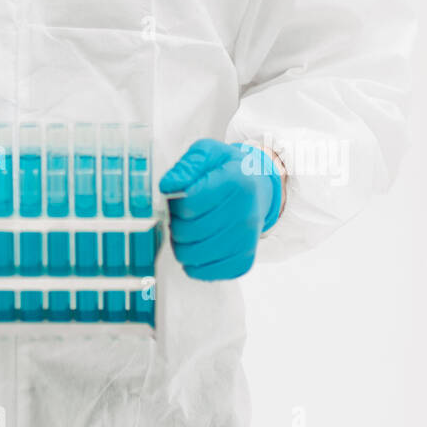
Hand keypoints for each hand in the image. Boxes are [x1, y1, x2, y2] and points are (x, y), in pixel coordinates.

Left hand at [158, 138, 282, 280]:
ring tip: (188, 229)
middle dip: (175, 223)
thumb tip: (167, 186)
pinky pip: (206, 273)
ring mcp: (246, 241)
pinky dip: (194, 263)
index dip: (173, 201)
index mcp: (236, 183)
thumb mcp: (208, 153)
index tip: (178, 196)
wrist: (258, 188)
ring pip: (192, 255)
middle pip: (187, 232)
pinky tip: (198, 246)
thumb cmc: (227, 169)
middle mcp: (245, 215)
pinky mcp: (244, 262)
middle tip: (181, 214)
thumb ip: (186, 166)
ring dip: (181, 244)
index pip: (187, 204)